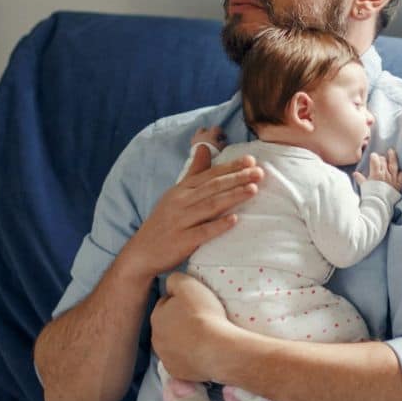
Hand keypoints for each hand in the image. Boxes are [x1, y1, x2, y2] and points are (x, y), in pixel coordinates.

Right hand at [122, 147, 262, 278]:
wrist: (142, 252)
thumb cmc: (164, 222)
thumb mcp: (176, 194)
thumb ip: (193, 173)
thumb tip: (204, 147)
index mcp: (181, 190)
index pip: (210, 174)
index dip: (231, 166)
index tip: (251, 160)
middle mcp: (181, 202)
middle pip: (213, 187)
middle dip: (237, 178)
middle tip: (259, 172)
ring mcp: (180, 221)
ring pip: (210, 205)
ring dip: (233, 196)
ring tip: (253, 189)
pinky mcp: (181, 241)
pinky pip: (202, 231)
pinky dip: (219, 225)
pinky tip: (235, 220)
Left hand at [151, 272, 239, 382]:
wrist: (218, 349)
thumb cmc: (203, 315)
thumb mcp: (188, 284)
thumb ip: (175, 280)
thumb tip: (171, 284)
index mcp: (156, 316)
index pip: (166, 304)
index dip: (181, 302)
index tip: (195, 304)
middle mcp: (156, 339)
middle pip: (169, 326)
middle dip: (180, 323)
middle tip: (201, 320)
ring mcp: (166, 358)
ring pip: (175, 345)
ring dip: (185, 340)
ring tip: (204, 337)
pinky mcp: (177, 373)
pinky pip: (183, 362)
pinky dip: (191, 357)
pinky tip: (204, 352)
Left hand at [191, 125, 226, 150]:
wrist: (201, 154)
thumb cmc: (212, 150)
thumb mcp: (220, 147)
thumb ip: (223, 144)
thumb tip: (224, 142)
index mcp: (211, 133)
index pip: (217, 128)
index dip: (221, 132)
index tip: (223, 138)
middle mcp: (204, 133)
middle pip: (207, 129)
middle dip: (210, 132)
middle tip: (213, 137)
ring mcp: (197, 136)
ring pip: (199, 131)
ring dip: (202, 134)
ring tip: (205, 139)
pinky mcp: (192, 141)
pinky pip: (194, 138)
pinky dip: (197, 139)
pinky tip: (199, 143)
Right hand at [353, 148, 401, 191]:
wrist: (379, 205)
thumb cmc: (370, 195)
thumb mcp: (364, 187)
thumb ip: (360, 179)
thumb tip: (355, 173)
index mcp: (376, 174)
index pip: (375, 161)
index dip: (374, 156)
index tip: (373, 155)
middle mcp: (385, 174)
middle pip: (384, 161)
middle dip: (382, 158)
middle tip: (380, 158)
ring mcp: (393, 178)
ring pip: (394, 165)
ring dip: (392, 157)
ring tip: (391, 151)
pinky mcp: (399, 184)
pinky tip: (401, 170)